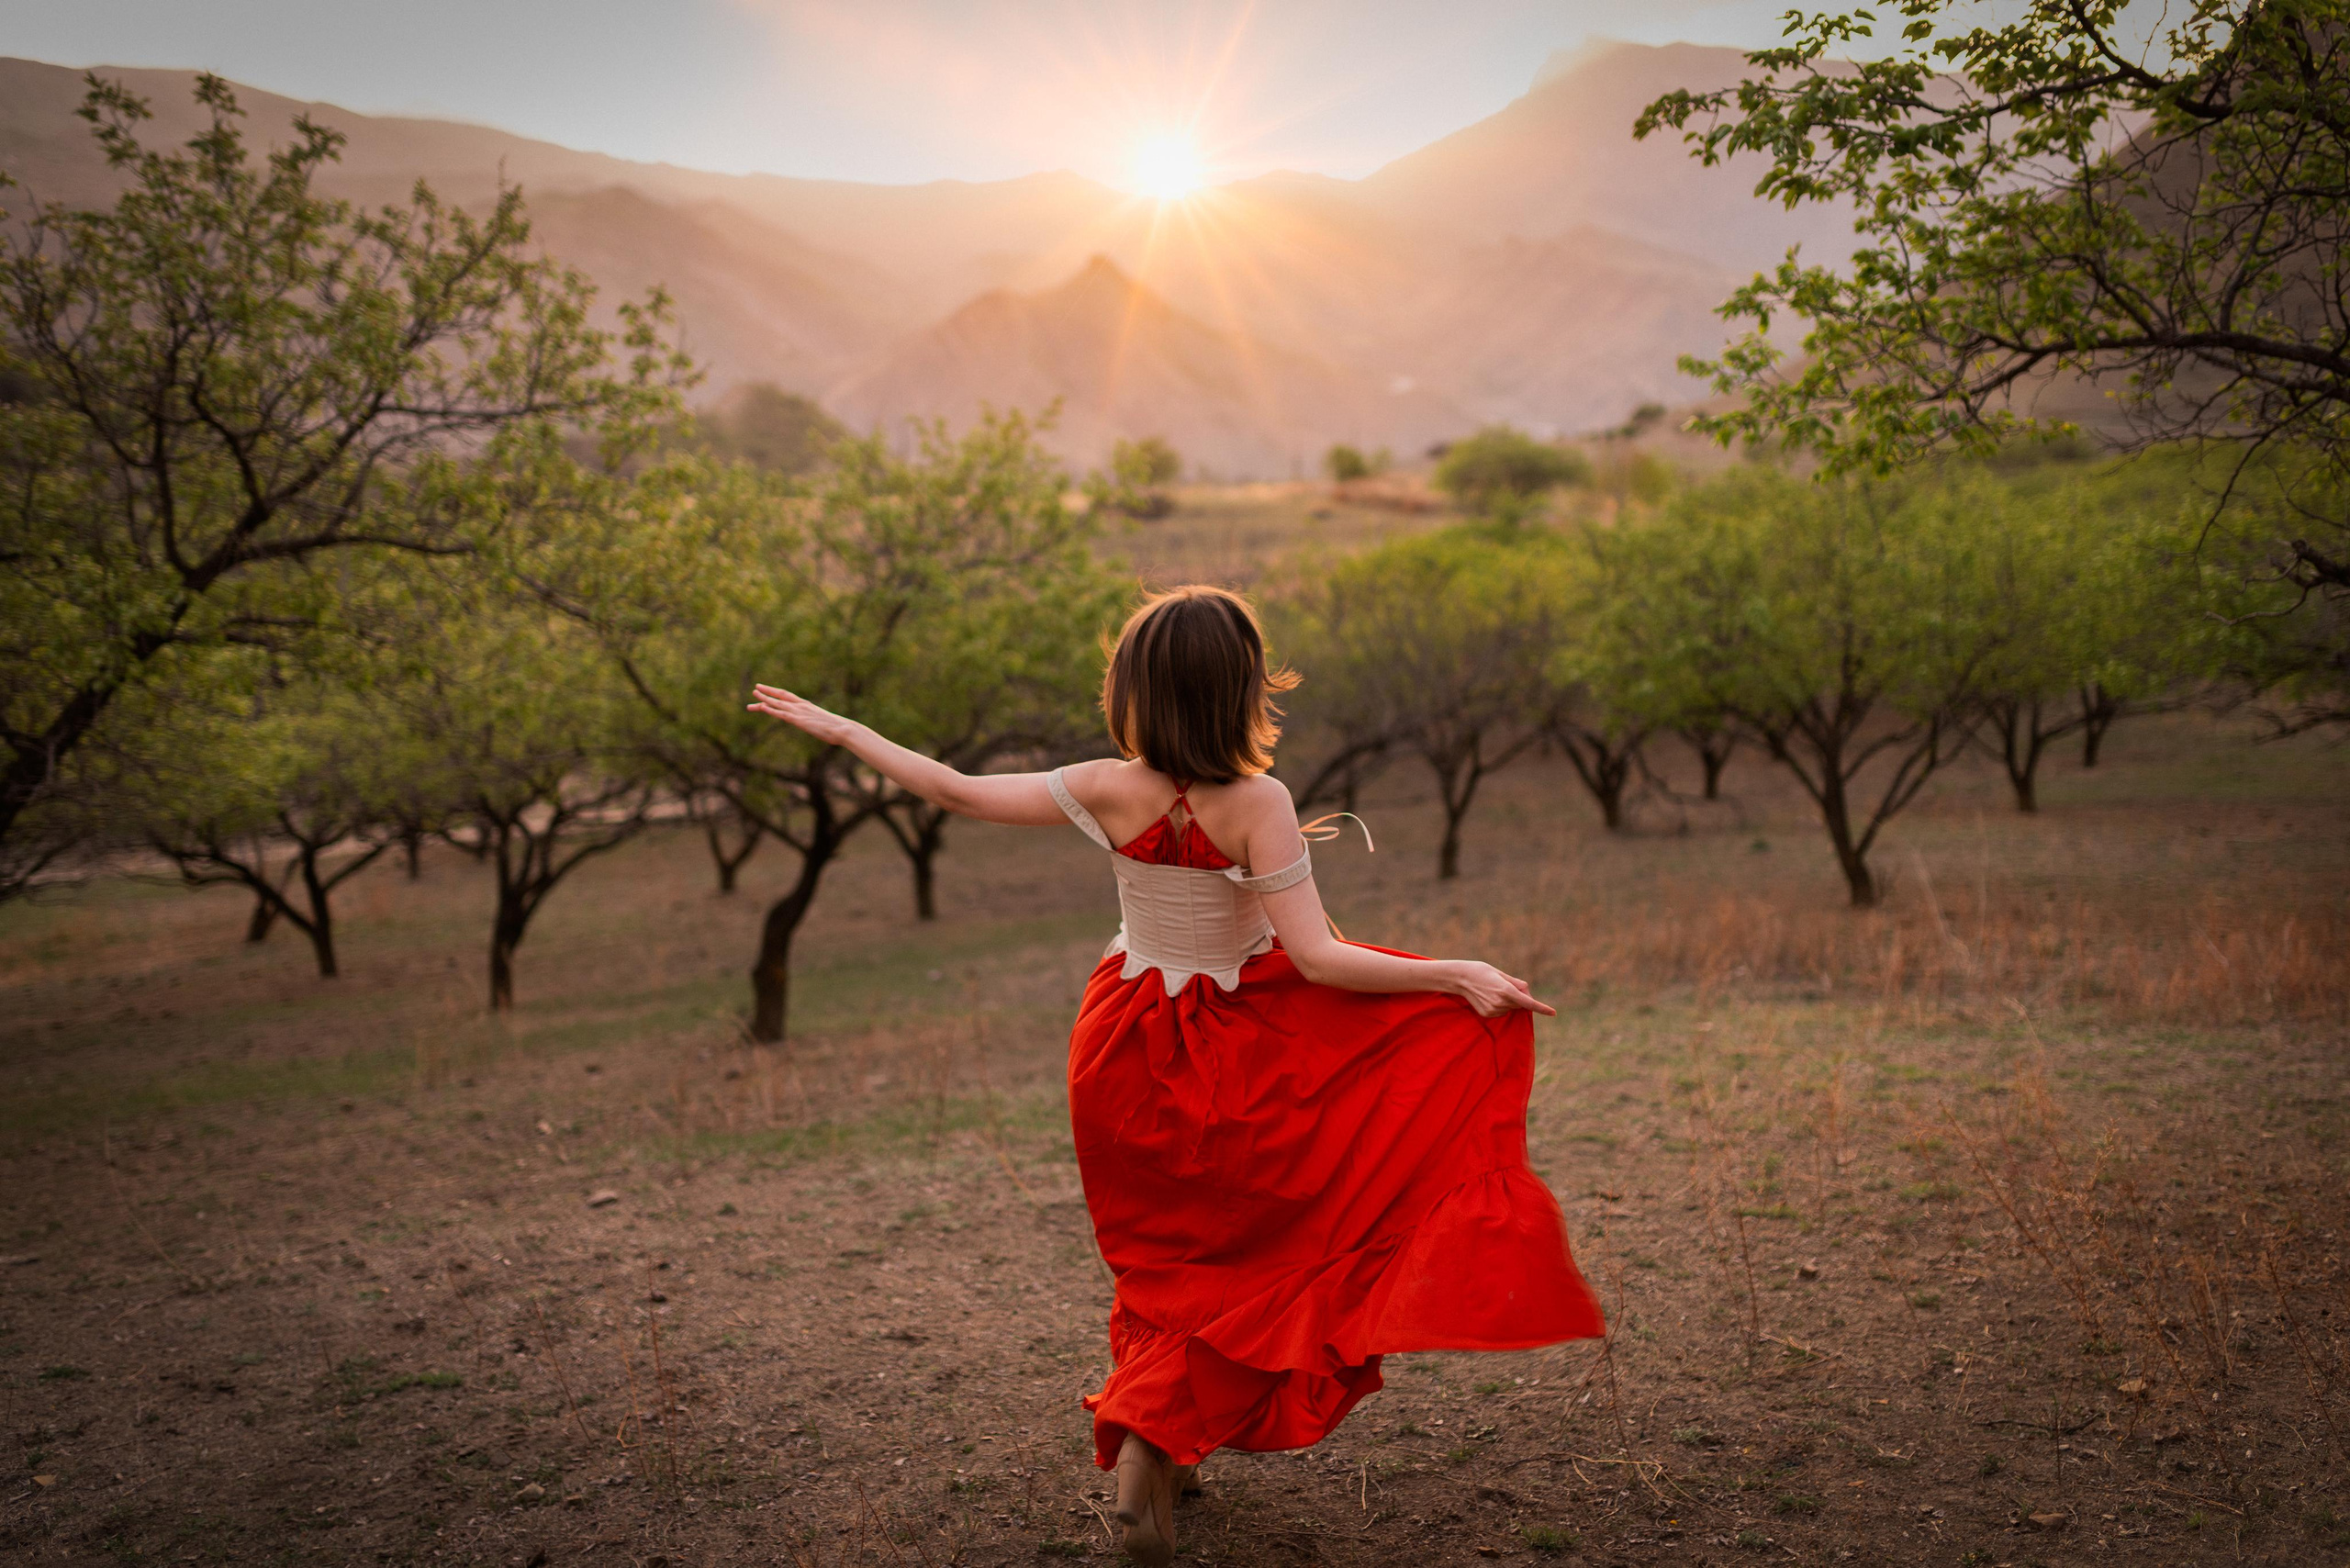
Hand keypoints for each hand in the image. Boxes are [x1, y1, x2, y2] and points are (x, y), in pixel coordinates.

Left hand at [746, 684, 861, 745]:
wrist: (843, 729)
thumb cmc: (838, 728)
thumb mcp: (823, 723)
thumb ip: (816, 722)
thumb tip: (817, 726)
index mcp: (807, 706)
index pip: (788, 696)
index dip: (776, 692)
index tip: (768, 690)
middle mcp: (801, 706)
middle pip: (780, 696)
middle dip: (767, 692)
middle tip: (755, 689)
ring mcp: (799, 712)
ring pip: (778, 703)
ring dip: (765, 698)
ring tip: (754, 694)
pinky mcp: (799, 720)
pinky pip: (781, 713)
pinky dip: (771, 709)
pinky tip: (762, 707)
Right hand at [1449, 960, 1555, 1017]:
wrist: (1459, 978)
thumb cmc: (1481, 971)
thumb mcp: (1501, 973)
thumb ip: (1517, 984)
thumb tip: (1528, 994)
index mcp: (1506, 991)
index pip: (1528, 1003)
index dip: (1542, 1008)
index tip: (1553, 1013)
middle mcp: (1501, 1002)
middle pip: (1520, 1004)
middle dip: (1519, 996)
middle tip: (1505, 984)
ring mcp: (1493, 1010)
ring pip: (1511, 1008)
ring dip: (1509, 1001)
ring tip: (1493, 990)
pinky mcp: (1487, 1014)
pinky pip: (1502, 1011)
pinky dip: (1500, 1005)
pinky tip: (1489, 997)